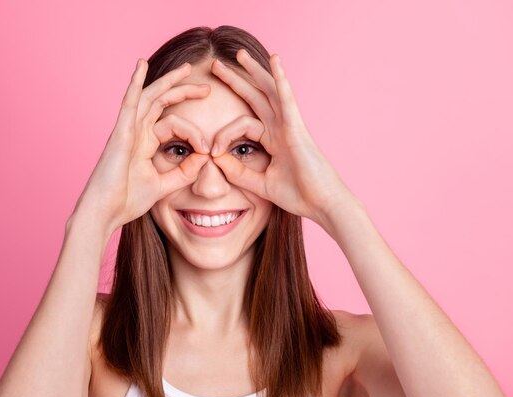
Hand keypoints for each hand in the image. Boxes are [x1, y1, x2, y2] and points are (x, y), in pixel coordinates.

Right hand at [69, 59, 210, 234]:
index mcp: (144, 143)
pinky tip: (141, 65)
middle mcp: (136, 132)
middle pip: (161, 101)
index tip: (208, 149)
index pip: (173, 124)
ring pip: (150, 96)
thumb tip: (205, 157)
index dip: (194, 132)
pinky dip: (135, 83)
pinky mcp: (120, 133)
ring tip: (187, 68)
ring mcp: (127, 130)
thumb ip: (184, 172)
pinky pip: (129, 103)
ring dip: (168, 81)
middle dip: (184, 91)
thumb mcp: (164, 186)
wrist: (105, 212)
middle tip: (207, 87)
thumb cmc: (126, 201)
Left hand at [209, 49, 359, 226]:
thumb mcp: (261, 184)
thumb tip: (215, 159)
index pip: (242, 124)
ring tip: (239, 54)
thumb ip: (239, 173)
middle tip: (216, 65)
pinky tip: (274, 60)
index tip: (211, 152)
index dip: (223, 135)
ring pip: (269, 91)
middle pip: (255, 97)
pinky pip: (286, 98)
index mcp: (273, 140)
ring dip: (254, 71)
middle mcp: (281, 128)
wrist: (323, 204)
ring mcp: (290, 125)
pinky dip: (280, 79)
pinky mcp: (297, 128)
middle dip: (236, 80)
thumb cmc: (300, 195)